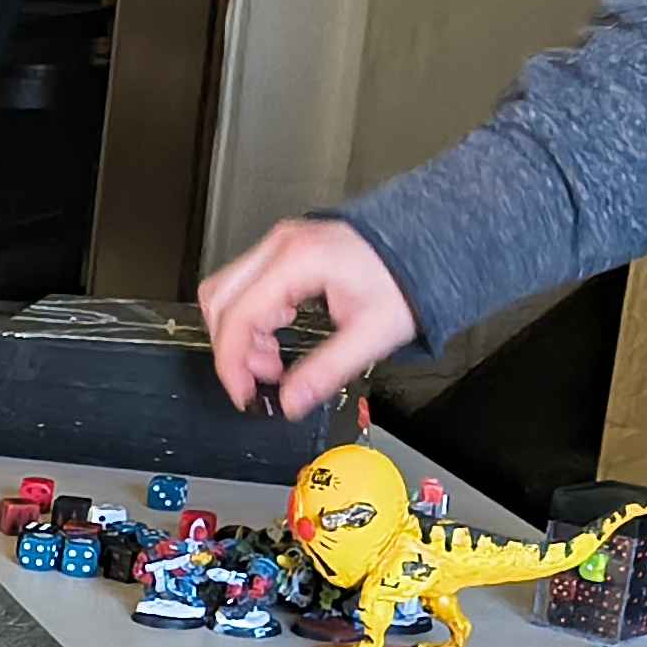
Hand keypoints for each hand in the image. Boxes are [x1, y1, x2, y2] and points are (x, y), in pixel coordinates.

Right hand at [196, 219, 420, 417]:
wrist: (427, 244)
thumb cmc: (405, 278)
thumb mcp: (373, 333)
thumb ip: (327, 370)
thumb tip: (291, 401)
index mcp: (298, 261)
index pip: (237, 316)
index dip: (232, 363)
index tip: (244, 393)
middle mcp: (281, 246)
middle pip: (219, 301)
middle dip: (232, 349)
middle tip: (260, 377)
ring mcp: (280, 245)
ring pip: (226, 293)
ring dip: (240, 333)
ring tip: (273, 358)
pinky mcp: (284, 252)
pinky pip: (246, 286)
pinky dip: (251, 318)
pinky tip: (278, 334)